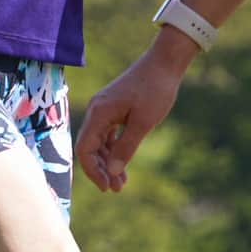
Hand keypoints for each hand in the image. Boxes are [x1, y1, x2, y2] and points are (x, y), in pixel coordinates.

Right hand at [76, 41, 187, 192]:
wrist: (165, 62)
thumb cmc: (155, 89)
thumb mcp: (143, 122)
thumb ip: (126, 148)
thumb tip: (112, 172)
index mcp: (99, 113)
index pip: (85, 149)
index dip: (93, 171)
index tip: (107, 187)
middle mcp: (97, 111)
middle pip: (89, 147)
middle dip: (101, 170)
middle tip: (116, 189)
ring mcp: (104, 109)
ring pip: (99, 142)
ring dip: (108, 162)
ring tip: (122, 182)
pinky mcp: (114, 108)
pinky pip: (107, 134)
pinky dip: (114, 150)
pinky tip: (123, 164)